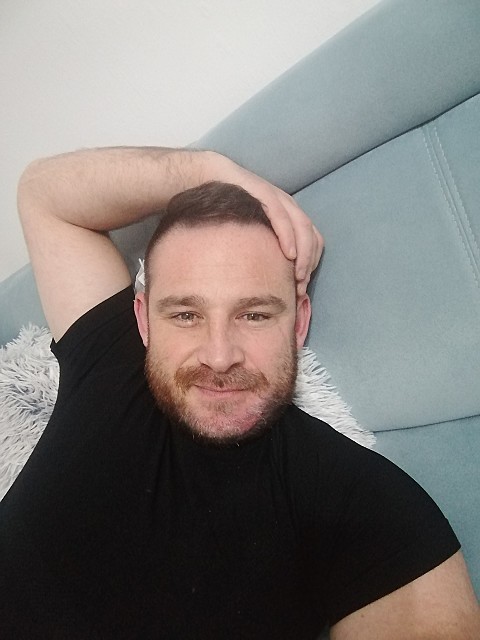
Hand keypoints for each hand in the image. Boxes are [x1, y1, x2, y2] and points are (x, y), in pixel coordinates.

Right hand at [203, 152, 323, 294]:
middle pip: (311, 235)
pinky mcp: (262, 192)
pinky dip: (288, 235)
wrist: (205, 176)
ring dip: (304, 254)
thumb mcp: (247, 231)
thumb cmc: (223, 207)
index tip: (302, 285)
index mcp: (287, 214)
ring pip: (301, 226)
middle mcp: (286, 205)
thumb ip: (259, 247)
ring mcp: (276, 197)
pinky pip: (280, 215)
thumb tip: (263, 277)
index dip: (311, 262)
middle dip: (310, 263)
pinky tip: (289, 254)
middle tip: (301, 286)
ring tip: (299, 276)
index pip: (312, 239)